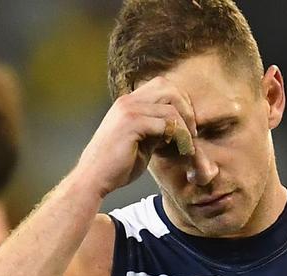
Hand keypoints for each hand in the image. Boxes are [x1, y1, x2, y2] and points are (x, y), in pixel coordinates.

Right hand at [75, 76, 196, 197]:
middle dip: (186, 109)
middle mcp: (128, 101)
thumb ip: (156, 130)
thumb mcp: (142, 142)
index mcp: (129, 103)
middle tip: (192, 132)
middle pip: (169, 88)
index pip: (162, 86)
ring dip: (185, 127)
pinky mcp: (132, 123)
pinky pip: (166, 123)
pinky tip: (181, 149)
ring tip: (188, 144)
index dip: (180, 102)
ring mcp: (129, 110)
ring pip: (171, 107)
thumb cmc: (117, 166)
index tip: (188, 126)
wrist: (94, 178)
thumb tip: (177, 127)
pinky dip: (179, 136)